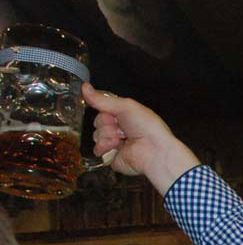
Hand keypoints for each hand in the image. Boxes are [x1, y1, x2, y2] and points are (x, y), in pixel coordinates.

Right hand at [83, 84, 199, 195]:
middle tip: (122, 127)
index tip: (113, 113)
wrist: (154, 151)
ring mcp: (115, 144)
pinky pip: (98, 149)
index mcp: (124, 116)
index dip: (105, 111)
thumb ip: (103, 99)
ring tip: (122, 138)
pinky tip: (117, 146)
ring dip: (107, 135)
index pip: (102, 109)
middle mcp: (119, 130)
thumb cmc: (148, 128)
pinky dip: (105, 147)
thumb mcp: (126, 106)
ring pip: (96, 135)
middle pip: (97, 122)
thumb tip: (85, 87)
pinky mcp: (111, 157)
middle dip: (107, 123)